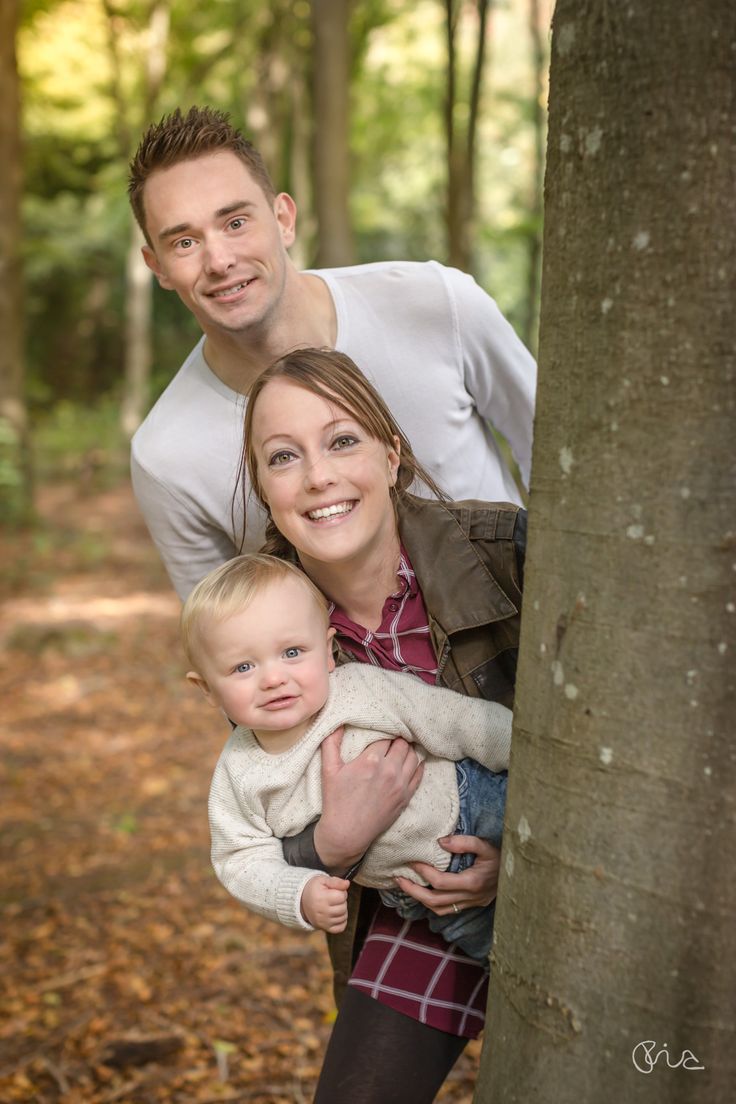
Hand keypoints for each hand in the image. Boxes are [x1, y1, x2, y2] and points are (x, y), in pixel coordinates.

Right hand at [300, 875, 349, 932]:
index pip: (342, 896)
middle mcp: (322, 912)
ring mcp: (323, 921)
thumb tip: (347, 884)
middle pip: (343, 907)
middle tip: (334, 898)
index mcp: (322, 898)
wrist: (301, 901)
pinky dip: (341, 921)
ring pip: (343, 917)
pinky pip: (341, 927)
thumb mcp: (322, 880)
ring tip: (334, 905)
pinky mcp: (325, 928)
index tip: (336, 891)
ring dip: (342, 910)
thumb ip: (336, 881)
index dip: (342, 892)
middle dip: (342, 901)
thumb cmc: (313, 889)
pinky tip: (336, 915)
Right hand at [314, 727, 423, 871]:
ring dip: (408, 750)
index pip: (386, 736)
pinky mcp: (406, 797)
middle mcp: (389, 770)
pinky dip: (417, 765)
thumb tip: (335, 722)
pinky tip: (413, 762)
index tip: (382, 731)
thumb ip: (331, 743)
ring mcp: (400, 785)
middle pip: (402, 744)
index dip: (383, 732)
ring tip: (401, 748)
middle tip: (393, 738)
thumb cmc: (336, 801)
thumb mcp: (329, 770)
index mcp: (371, 760)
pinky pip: (419, 774)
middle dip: (397, 739)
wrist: (346, 834)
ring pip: (413, 756)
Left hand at [394, 836, 499, 916]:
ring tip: (405, 886)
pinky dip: (432, 904)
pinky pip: (447, 910)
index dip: (423, 872)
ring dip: (420, 899)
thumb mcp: (487, 845)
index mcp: (473, 882)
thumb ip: (465, 842)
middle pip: (434, 900)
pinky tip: (423, 893)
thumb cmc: (503, 857)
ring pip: (439, 909)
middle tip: (398, 879)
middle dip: (413, 891)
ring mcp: (470, 904)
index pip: (441, 882)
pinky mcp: (470, 905)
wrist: (520, 876)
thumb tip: (441, 842)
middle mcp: (469, 897)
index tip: (411, 861)